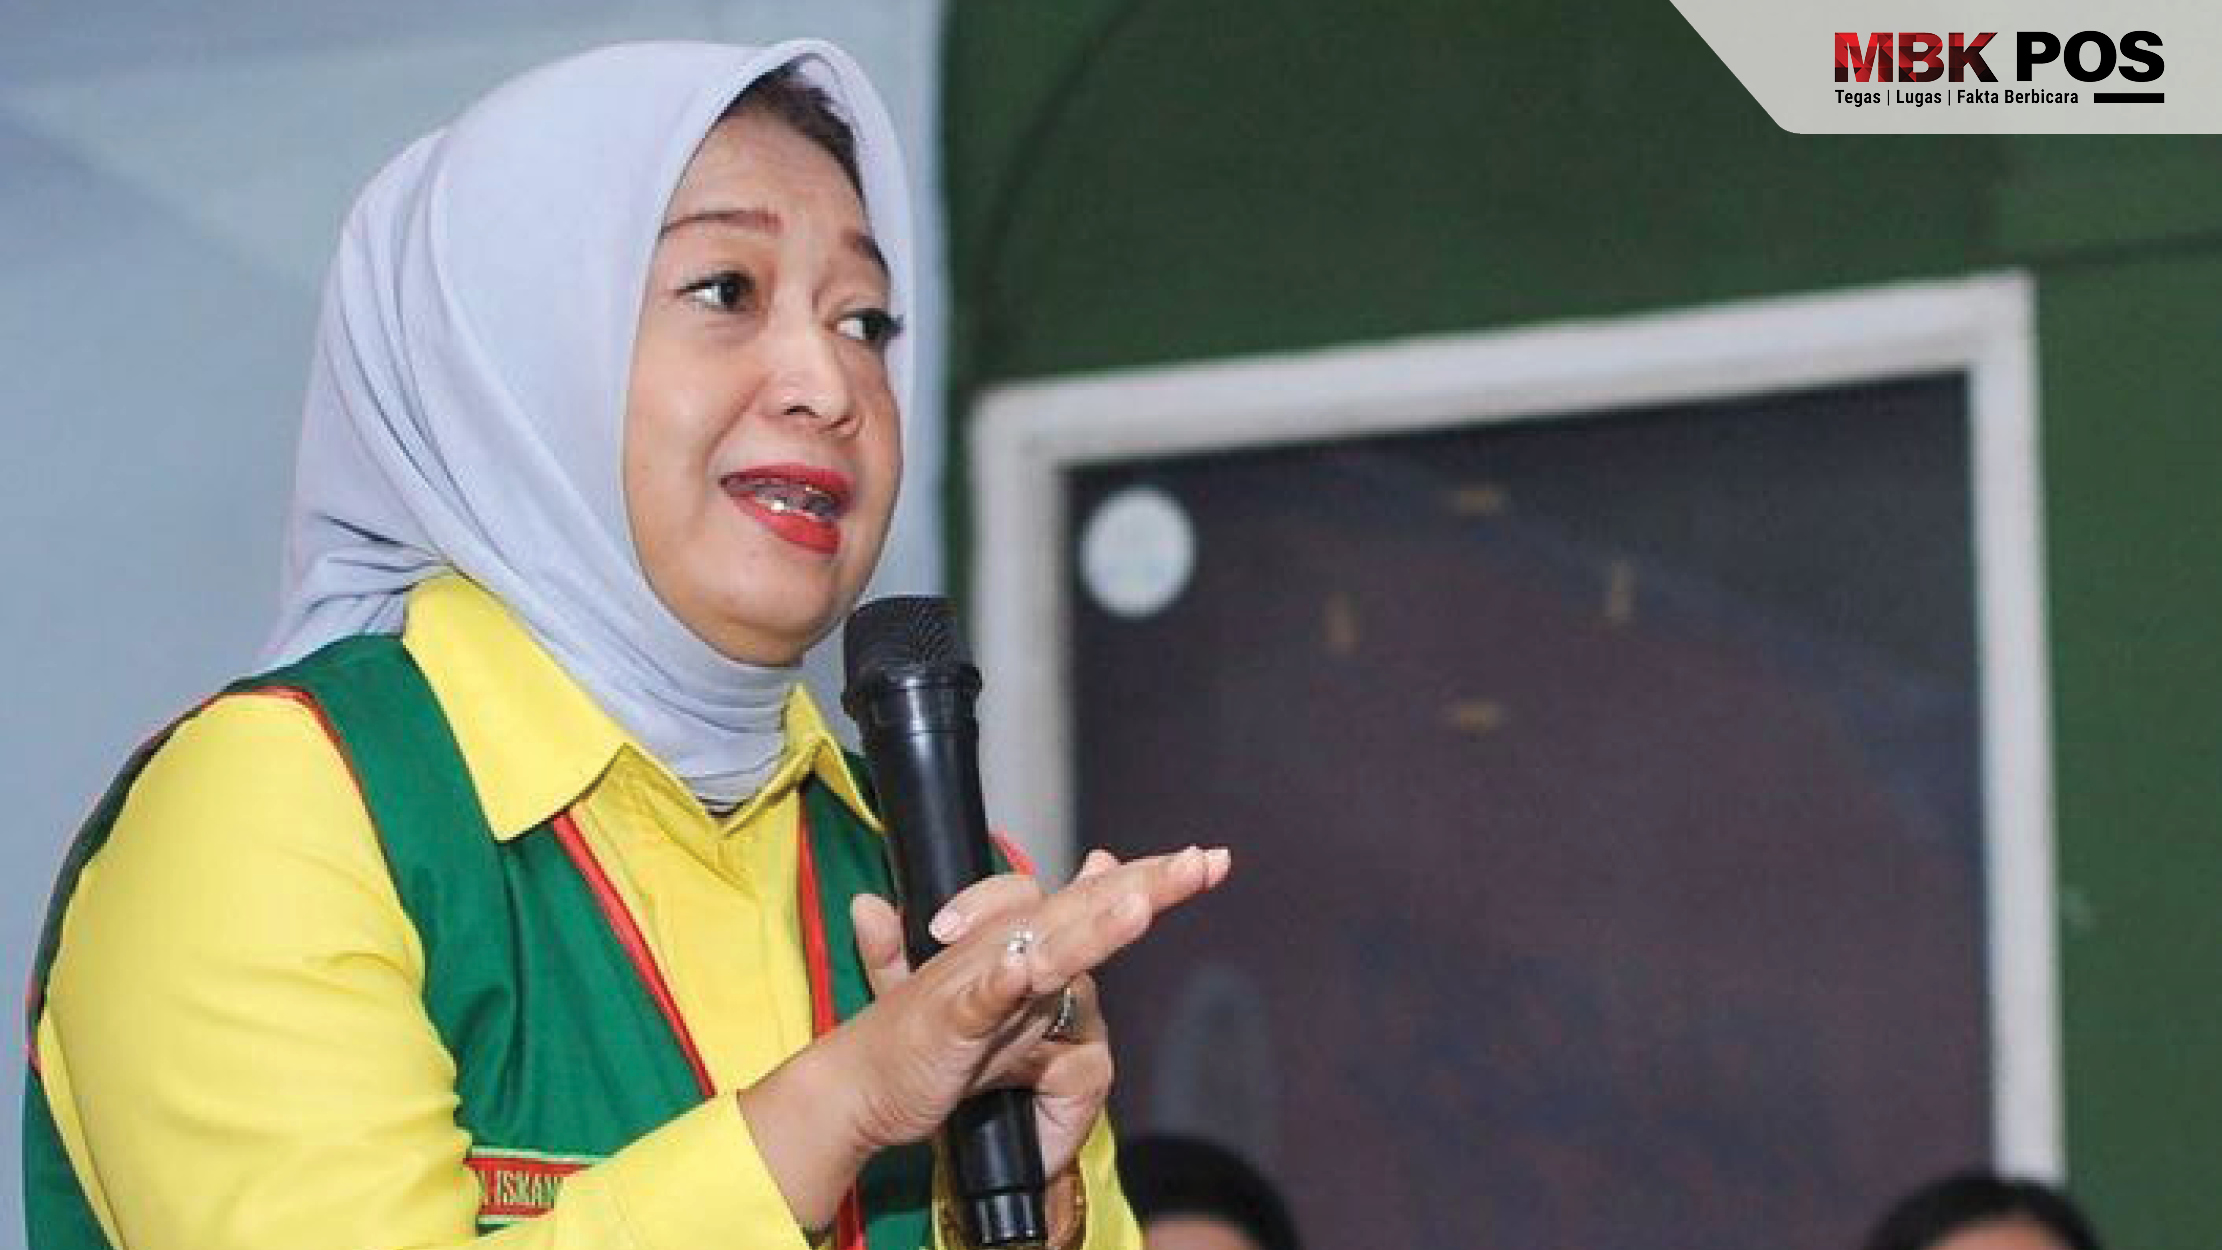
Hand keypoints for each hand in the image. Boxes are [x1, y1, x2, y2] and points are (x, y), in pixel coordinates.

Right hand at [847, 845, 1229, 1166]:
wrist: (857, 1084)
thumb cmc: (928, 1040)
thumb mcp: (1006, 995)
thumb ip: (1050, 948)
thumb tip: (1093, 881)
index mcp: (1020, 942)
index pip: (1094, 899)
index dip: (1149, 877)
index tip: (1207, 860)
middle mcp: (1004, 947)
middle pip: (1084, 906)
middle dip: (1147, 882)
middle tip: (1204, 861)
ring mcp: (975, 980)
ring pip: (1045, 944)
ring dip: (1093, 924)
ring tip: (1143, 905)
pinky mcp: (950, 1018)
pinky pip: (983, 995)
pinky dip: (1005, 979)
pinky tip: (1029, 968)